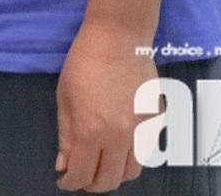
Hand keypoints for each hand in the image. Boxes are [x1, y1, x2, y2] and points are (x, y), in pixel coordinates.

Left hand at [55, 25, 156, 192]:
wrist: (119, 39)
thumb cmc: (83, 63)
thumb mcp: (64, 98)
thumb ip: (66, 135)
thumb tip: (64, 165)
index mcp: (92, 131)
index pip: (82, 174)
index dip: (71, 183)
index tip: (64, 180)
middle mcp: (120, 137)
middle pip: (110, 180)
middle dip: (93, 184)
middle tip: (82, 176)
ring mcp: (142, 130)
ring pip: (132, 172)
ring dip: (115, 174)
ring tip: (101, 165)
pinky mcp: (156, 121)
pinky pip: (145, 151)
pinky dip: (131, 157)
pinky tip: (119, 146)